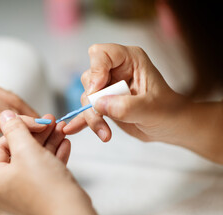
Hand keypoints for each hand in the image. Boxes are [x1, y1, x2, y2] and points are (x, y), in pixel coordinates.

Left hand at [0, 110, 99, 214]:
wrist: (70, 214)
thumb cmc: (46, 187)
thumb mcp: (27, 149)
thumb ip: (15, 129)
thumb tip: (6, 116)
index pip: (0, 146)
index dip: (18, 130)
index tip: (33, 120)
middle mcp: (2, 192)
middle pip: (18, 154)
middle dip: (38, 136)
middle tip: (50, 123)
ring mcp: (20, 197)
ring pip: (32, 162)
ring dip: (48, 144)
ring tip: (61, 130)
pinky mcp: (37, 199)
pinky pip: (41, 174)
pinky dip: (52, 159)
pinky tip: (64, 144)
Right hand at [63, 43, 186, 142]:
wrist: (169, 126)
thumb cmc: (168, 111)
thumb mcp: (151, 109)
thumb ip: (127, 106)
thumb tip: (98, 105)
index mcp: (129, 60)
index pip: (102, 54)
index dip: (96, 71)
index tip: (98, 91)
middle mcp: (115, 70)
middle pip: (89, 78)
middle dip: (92, 101)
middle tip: (102, 118)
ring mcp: (107, 87)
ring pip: (86, 97)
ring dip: (92, 117)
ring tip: (105, 134)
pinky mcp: (103, 104)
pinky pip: (86, 110)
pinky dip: (81, 121)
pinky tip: (71, 129)